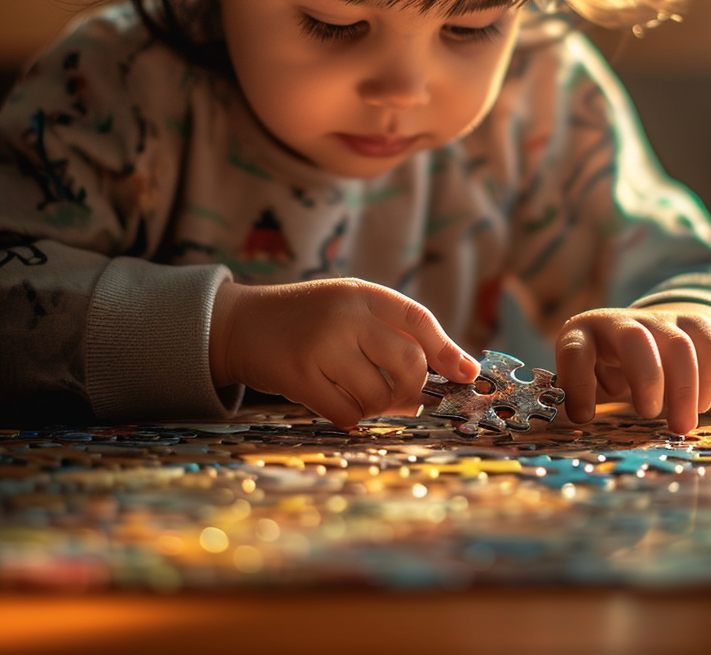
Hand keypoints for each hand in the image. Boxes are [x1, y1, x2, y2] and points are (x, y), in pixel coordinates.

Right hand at [210, 277, 478, 427]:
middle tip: (405, 399)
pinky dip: (351, 417)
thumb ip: (390, 334)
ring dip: (377, 407)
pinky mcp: (300, 375)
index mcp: (363, 293)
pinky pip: (346, 413)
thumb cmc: (309, 320)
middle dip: (413, 390)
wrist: (242, 323)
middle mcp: (346, 314)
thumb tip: (446, 376)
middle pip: (408, 364)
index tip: (469, 375)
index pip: (419, 320)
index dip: (448, 350)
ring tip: (361, 396)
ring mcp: (322, 344)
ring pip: (378, 395)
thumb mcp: (349, 308)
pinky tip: (340, 405)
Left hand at [556, 302, 710, 433]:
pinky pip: (708, 346)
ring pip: (679, 345)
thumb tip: (580, 439)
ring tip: (681, 426)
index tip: (584, 418)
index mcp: (583, 334)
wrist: (648, 336)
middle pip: (634, 339)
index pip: (574, 350)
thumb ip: (586, 405)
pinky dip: (708, 381)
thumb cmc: (609, 373)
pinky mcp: (692, 323)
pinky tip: (700, 407)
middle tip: (648, 413)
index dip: (579, 382)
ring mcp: (658, 320)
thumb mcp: (590, 385)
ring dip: (683, 389)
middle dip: (645, 378)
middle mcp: (619, 322)